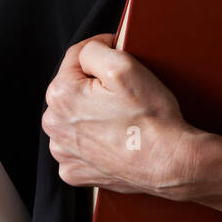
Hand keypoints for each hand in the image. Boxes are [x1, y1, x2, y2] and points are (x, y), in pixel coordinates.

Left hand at [42, 34, 221, 220]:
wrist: (168, 163)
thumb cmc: (149, 117)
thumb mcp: (123, 66)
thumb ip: (94, 49)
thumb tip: (88, 50)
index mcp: (60, 94)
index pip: (76, 57)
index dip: (102, 51)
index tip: (120, 56)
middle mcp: (53, 124)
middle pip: (73, 89)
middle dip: (94, 86)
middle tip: (124, 94)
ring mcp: (63, 152)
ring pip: (75, 119)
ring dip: (91, 114)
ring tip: (120, 119)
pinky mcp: (75, 171)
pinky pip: (80, 147)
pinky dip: (94, 142)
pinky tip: (113, 140)